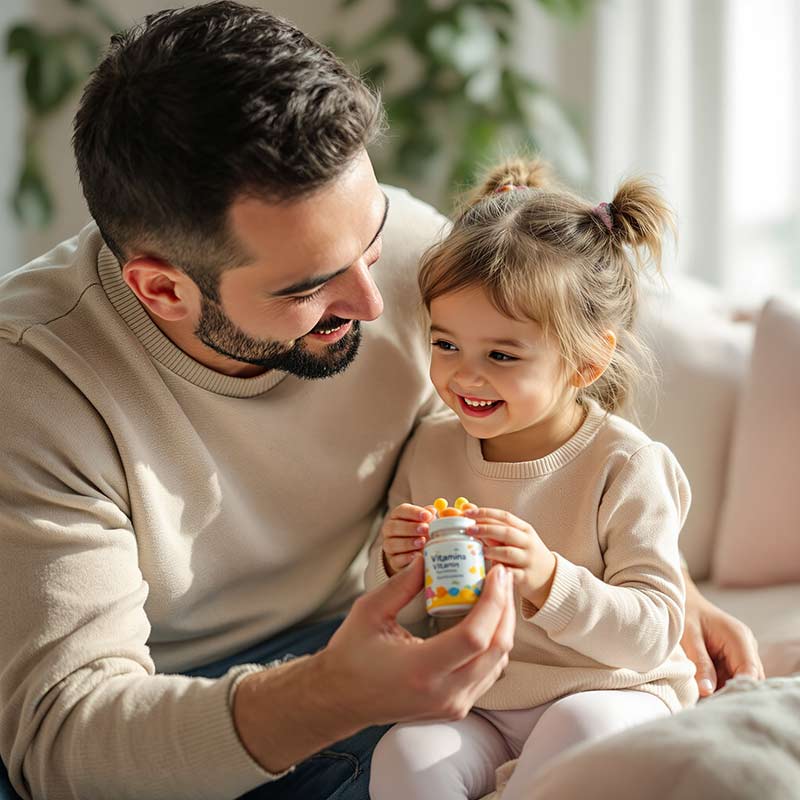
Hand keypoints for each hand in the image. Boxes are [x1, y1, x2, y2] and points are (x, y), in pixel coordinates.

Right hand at [321, 555, 514, 726]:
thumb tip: (429, 557)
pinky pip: (489, 672)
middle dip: (505, 607)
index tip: (496, 572)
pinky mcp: (456, 707)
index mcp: (421, 669)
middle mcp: (443, 693)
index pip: (475, 636)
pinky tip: (486, 618)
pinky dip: (494, 642)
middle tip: (501, 576)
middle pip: (496, 648)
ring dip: (503, 624)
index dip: (494, 601)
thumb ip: (401, 584)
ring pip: (499, 661)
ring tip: (496, 592)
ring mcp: (453, 704)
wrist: (342, 699)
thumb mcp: (370, 611)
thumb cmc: (351, 654)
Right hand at [381, 503, 433, 574]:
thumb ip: (429, 517)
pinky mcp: (393, 561)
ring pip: (392, 543)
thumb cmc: (422, 534)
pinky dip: (406, 558)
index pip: (401, 511)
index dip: (414, 512)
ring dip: (408, 543)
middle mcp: (389, 530)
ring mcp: (389, 546)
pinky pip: (396, 559)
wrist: (417, 555)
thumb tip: (432, 510)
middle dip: (410, 528)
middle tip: (425, 529)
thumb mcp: (427, 523)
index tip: (427, 515)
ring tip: (422, 542)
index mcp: (398, 516)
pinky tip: (416, 555)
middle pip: (394, 526)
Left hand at [465, 507, 556, 609]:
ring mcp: (528, 560)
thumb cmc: (525, 554)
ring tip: (479, 550)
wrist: (549, 577)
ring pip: (508, 552)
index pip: (504, 516)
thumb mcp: (514, 537)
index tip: (468, 512)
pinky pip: (510, 573)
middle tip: (469, 530)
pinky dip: (498, 570)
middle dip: (486, 529)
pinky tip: (488, 569)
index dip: (486, 513)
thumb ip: (492, 525)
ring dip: (491, 550)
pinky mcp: (526, 577)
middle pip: (506, 532)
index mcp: (524, 529)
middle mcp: (528, 542)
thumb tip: (468, 507)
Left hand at [682, 573, 764, 695]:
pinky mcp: (731, 660)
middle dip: (731, 694)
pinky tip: (704, 693)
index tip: (719, 703)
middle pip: (749, 681)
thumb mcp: (688, 636)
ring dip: (724, 692)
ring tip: (703, 700)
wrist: (678, 600)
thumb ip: (700, 662)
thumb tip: (708, 691)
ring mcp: (740, 654)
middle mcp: (745, 647)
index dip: (737, 690)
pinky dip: (719, 687)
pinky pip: (730, 679)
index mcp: (739, 638)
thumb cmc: (682, 613)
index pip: (750, 672)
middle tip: (709, 706)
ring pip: (740, 682)